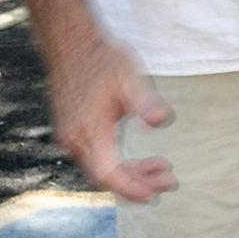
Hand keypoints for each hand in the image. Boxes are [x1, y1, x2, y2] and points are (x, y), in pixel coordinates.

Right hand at [51, 37, 173, 203]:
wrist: (71, 44)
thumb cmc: (101, 59)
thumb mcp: (129, 78)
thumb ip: (145, 102)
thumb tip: (161, 120)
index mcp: (87, 130)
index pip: (107, 174)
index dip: (130, 187)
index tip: (153, 193)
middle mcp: (74, 139)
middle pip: (104, 176)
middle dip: (136, 183)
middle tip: (167, 181)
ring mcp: (71, 136)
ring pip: (99, 168)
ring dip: (128, 174)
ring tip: (160, 168)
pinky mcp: (73, 130)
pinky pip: (95, 157)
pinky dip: (116, 163)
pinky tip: (137, 158)